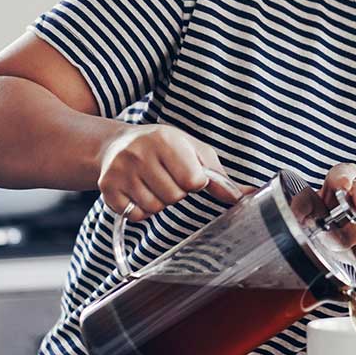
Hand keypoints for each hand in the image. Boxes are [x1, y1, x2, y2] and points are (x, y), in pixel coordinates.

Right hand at [98, 124, 244, 220]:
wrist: (117, 145)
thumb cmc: (165, 149)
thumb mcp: (195, 152)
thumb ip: (220, 177)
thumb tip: (248, 197)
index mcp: (165, 139)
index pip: (193, 181)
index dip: (195, 182)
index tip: (187, 173)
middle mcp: (138, 153)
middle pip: (174, 197)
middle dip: (176, 192)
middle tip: (167, 177)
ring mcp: (120, 171)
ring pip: (155, 208)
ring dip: (160, 202)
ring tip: (153, 183)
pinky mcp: (107, 189)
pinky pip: (136, 215)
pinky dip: (141, 210)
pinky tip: (138, 192)